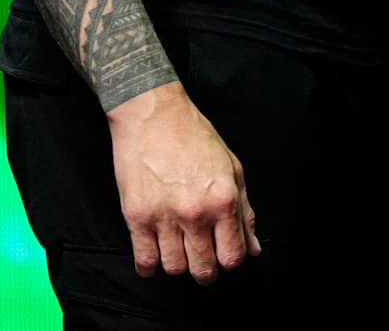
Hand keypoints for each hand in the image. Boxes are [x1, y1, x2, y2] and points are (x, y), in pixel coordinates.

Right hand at [107, 82, 259, 281]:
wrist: (153, 116)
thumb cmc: (194, 136)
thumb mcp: (232, 168)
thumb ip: (244, 211)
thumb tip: (252, 248)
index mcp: (223, 200)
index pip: (232, 255)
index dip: (229, 262)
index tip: (223, 258)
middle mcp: (196, 213)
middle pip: (203, 269)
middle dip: (205, 272)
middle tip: (202, 263)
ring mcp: (164, 217)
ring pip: (174, 268)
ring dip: (178, 265)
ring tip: (178, 251)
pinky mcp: (136, 217)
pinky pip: (145, 261)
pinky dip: (150, 267)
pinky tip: (154, 255)